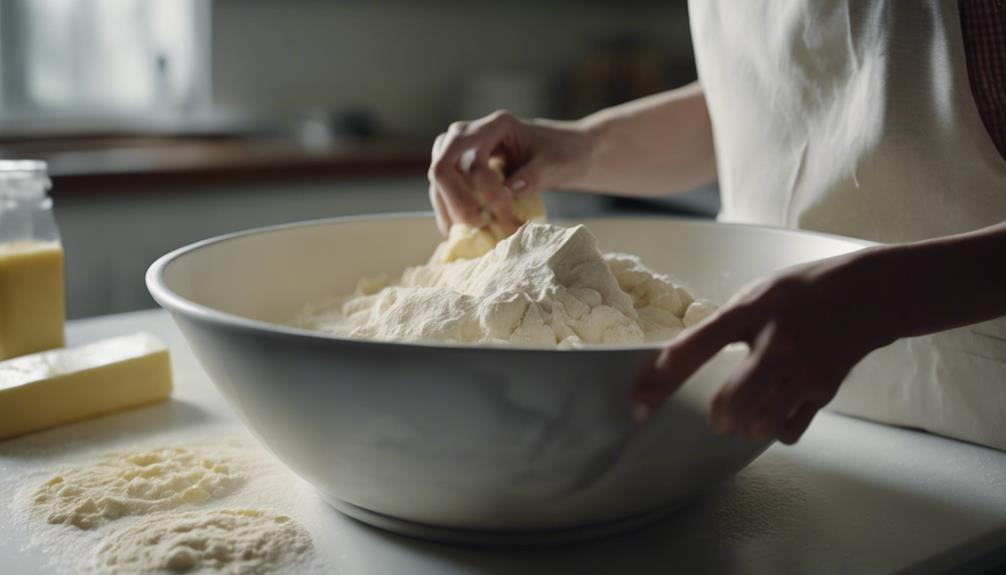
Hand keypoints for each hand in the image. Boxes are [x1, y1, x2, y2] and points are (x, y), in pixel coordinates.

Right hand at [428, 110, 594, 235]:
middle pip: (444, 166)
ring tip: (467, 236)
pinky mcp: (460, 166)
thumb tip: (510, 190)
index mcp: (496, 125)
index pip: (472, 157)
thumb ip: (534, 174)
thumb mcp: (556, 164)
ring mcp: (461, 148)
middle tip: (481, 227)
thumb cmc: (563, 154)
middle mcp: (471, 132)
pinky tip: (457, 232)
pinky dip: (449, 211)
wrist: (567, 151)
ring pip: (439, 179)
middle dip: (459, 202)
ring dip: (450, 210)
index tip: (507, 218)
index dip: (485, 191)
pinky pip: (444, 188)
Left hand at [633, 252, 891, 444]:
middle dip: (718, 417)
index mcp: (749, 311)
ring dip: (745, 426)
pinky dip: (775, 430)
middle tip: (717, 415)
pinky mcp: (824, 390)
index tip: (638, 406)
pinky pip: (789, 431)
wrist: (869, 294)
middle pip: (731, 404)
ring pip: (759, 424)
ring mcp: (803, 369)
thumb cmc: (799, 293)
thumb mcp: (754, 294)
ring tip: (749, 410)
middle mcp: (776, 343)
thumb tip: (678, 360)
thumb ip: (720, 325)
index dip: (659, 380)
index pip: (692, 348)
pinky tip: (776, 411)